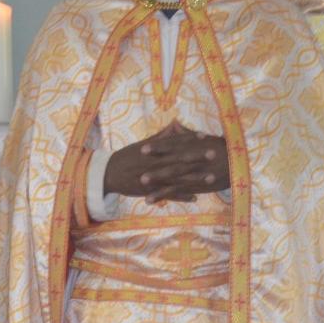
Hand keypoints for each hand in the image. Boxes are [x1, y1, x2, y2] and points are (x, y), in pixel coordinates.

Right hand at [101, 121, 227, 202]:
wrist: (109, 174)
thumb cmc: (126, 157)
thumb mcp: (142, 144)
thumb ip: (161, 136)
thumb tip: (175, 124)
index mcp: (154, 151)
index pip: (174, 143)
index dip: (190, 139)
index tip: (205, 136)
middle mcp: (155, 163)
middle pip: (179, 159)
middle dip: (197, 157)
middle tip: (214, 154)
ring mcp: (154, 178)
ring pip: (177, 178)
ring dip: (195, 179)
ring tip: (210, 178)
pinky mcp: (151, 191)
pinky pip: (168, 195)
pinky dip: (181, 197)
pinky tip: (195, 198)